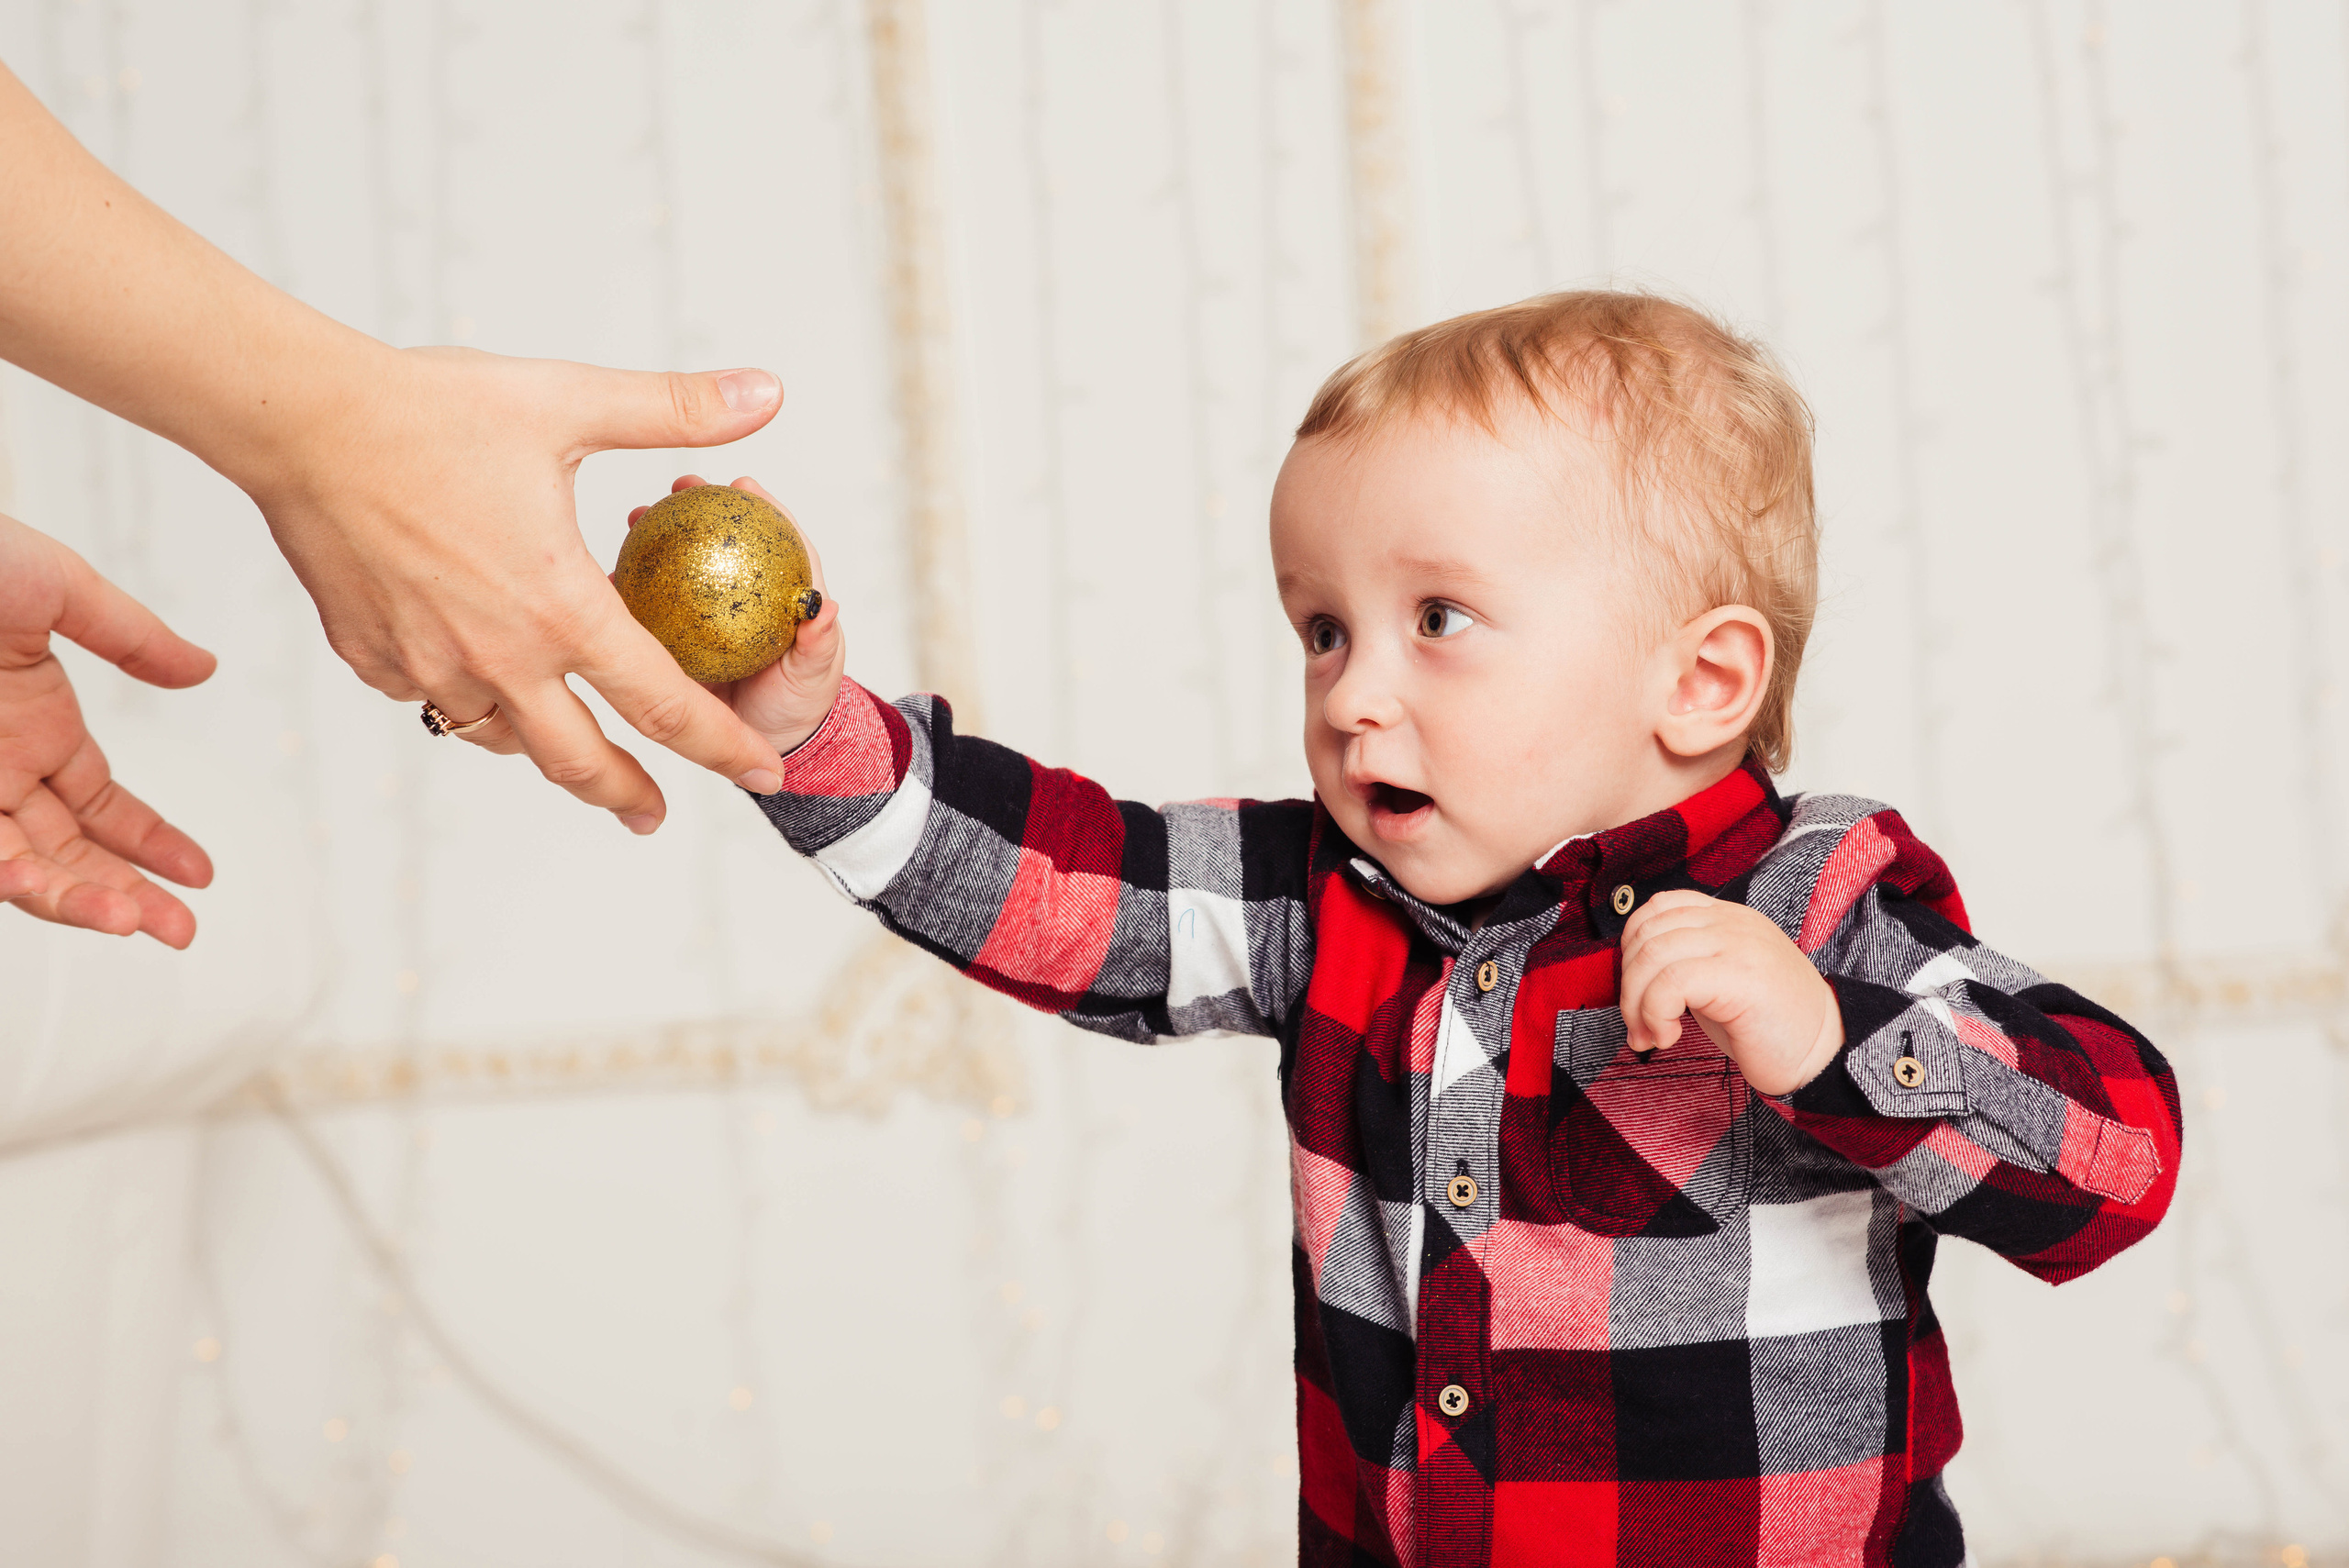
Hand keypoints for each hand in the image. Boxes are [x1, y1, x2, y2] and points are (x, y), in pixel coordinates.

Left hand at [0, 515, 216, 946]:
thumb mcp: (56, 586)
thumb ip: (132, 636)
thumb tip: (203, 669)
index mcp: (37, 726)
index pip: (103, 808)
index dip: (153, 844)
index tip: (199, 876)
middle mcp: (0, 768)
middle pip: (71, 855)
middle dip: (129, 896)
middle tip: (181, 931)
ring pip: (23, 869)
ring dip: (75, 901)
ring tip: (127, 920)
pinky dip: (9, 876)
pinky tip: (38, 884)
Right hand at [248, 348, 792, 833]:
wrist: (299, 421)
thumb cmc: (432, 408)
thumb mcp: (569, 402)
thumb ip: (676, 408)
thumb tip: (768, 391)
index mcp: (559, 607)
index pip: (665, 705)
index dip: (724, 747)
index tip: (764, 774)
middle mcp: (496, 655)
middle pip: (578, 761)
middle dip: (625, 794)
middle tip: (652, 813)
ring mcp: (427, 664)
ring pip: (498, 735)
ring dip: (541, 746)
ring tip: (569, 746)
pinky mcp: (371, 655)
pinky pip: (430, 698)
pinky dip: (465, 697)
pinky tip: (476, 675)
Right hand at [624, 475, 845, 757]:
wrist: (764, 749)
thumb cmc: (799, 702)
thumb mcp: (813, 674)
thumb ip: (818, 642)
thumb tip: (824, 606)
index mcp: (780, 592)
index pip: (775, 537)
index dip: (761, 505)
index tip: (742, 482)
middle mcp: (738, 593)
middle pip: (719, 538)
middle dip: (698, 506)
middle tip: (678, 486)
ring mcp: (703, 612)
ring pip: (679, 565)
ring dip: (657, 537)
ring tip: (637, 518)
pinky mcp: (672, 637)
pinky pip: (650, 609)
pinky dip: (630, 590)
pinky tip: (608, 576)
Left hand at [1616, 890, 1843, 1096]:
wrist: (1822, 1052)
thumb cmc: (1768, 1025)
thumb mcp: (1720, 981)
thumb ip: (1685, 962)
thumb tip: (1631, 974)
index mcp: (1728, 917)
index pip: (1659, 907)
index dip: (1631, 947)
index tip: (1636, 991)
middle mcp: (1732, 923)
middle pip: (1648, 931)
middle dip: (1628, 985)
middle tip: (1637, 1026)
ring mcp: (1737, 944)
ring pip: (1653, 955)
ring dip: (1636, 1004)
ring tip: (1651, 1036)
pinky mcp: (1738, 975)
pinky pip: (1670, 983)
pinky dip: (1654, 1013)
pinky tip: (1669, 1037)